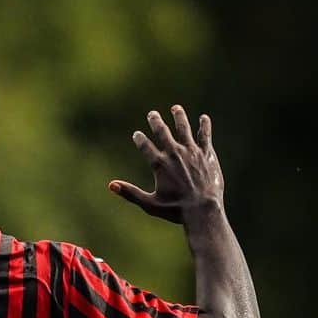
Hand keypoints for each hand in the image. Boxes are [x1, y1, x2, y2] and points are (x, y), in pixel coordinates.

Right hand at [110, 106, 223, 223]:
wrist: (203, 209)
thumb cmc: (175, 209)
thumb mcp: (149, 203)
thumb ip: (130, 192)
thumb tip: (110, 185)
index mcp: (159, 165)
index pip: (145, 146)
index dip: (139, 139)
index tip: (137, 134)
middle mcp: (174, 154)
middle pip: (163, 132)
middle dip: (156, 121)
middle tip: (152, 114)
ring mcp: (192, 152)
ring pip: (184, 129)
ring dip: (179, 117)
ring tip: (176, 108)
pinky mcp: (207, 154)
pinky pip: (205, 136)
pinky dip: (204, 126)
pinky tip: (203, 118)